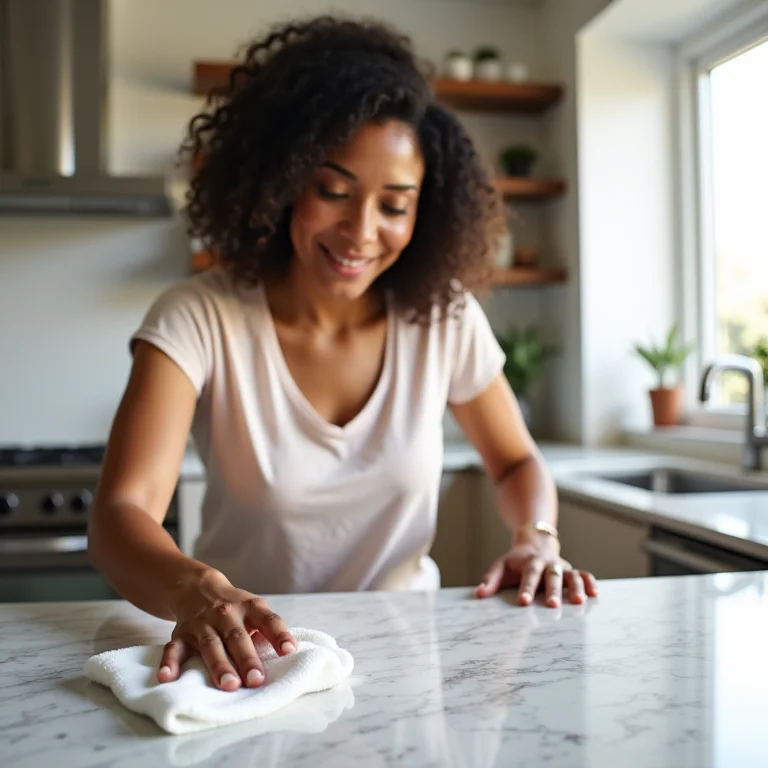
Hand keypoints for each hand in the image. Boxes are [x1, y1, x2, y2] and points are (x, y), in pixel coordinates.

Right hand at [157, 569, 296, 690]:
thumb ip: (266, 629)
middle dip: (247, 659)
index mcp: (250, 607)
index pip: (268, 620)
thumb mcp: (254, 609)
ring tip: (228, 685)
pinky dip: (169, 663)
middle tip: (256, 680)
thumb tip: (286, 655)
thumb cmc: (236, 608)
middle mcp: (226, 614)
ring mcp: (202, 624)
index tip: (289, 650)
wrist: (198, 588)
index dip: (279, 634)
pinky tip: (167, 678)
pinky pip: (173, 648)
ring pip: (210, 645)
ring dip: (219, 665)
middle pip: (238, 637)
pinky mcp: (181, 633)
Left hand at [474, 533, 597, 607]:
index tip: (524, 602)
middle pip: (551, 576)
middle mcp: (548, 563)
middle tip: (553, 606)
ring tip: (579, 602)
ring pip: (571, 575)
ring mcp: (561, 566)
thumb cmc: (516, 560)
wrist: (534, 540)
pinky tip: (595, 594)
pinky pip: (583, 574)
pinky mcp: (571, 570)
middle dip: (552, 591)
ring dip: (575, 587)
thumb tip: (479, 594)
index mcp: (530, 562)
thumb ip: (491, 580)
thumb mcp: (501, 565)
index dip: (526, 588)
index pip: (528, 575)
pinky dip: (590, 583)